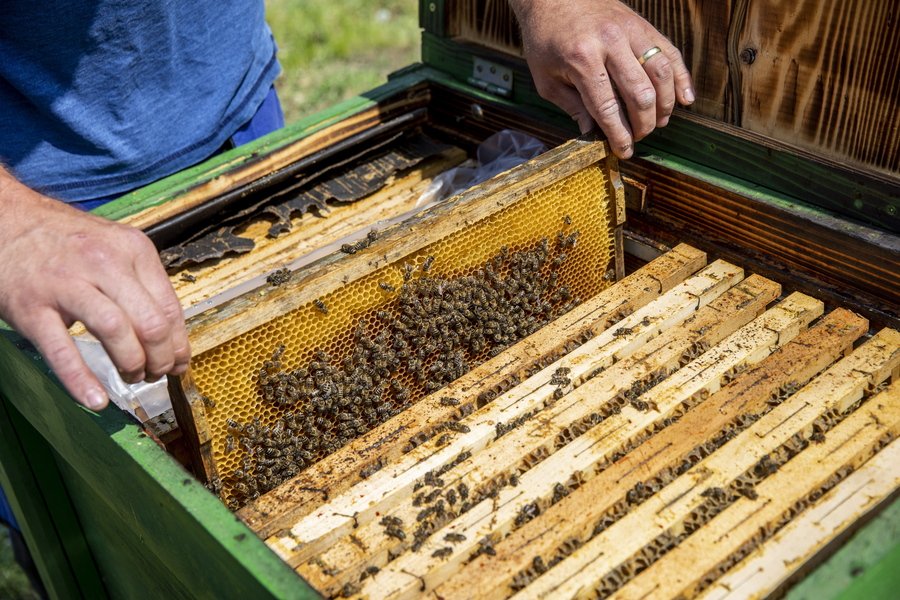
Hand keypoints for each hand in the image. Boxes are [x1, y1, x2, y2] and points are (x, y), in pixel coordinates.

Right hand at [0, 170, 189, 410]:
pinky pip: (61, 350)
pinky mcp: (32, 307)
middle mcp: (104, 263)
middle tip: (155, 374)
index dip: (179, 345)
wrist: (4, 220)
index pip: (171, 308)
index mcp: (133, 250)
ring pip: (116, 332)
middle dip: (160, 359)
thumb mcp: (114, 247)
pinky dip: (81, 380)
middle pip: (150, 324)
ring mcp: (66, 284)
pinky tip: (96, 399)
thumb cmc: (64, 241)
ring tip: (132, 377)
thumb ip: (142, 283)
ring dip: (132, 365)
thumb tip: (171, 334)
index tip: (179, 363)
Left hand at [510, 0, 694, 157]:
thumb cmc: (546, 40)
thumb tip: (594, 133)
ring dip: (664, 104)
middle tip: (640, 137)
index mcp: (582, 59)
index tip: (625, 151)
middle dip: (643, 123)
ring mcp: (630, 31)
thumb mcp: (546, 79)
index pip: (607, 107)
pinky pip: (669, 52)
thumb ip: (572, 106)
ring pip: (661, 73)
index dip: (619, 134)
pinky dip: (681, 77)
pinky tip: (685, 99)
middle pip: (640, 94)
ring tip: (660, 122)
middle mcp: (610, 43)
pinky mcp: (642, 25)